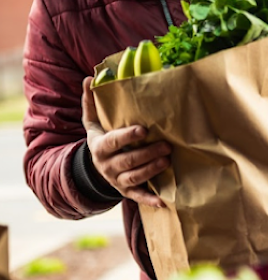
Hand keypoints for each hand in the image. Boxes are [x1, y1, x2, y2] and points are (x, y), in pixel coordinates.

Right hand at [81, 76, 170, 207]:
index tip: (144, 130)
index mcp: (100, 146)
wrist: (95, 167)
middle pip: (128, 161)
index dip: (128, 136)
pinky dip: (150, 200)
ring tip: (167, 160)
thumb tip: (89, 78)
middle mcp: (107, 165)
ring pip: (134, 178)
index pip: (114, 141)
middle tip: (166, 145)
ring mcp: (116, 180)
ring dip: (151, 170)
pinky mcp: (126, 192)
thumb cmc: (101, 137)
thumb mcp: (92, 121)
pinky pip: (137, 197)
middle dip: (147, 153)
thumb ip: (91, 101)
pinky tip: (163, 201)